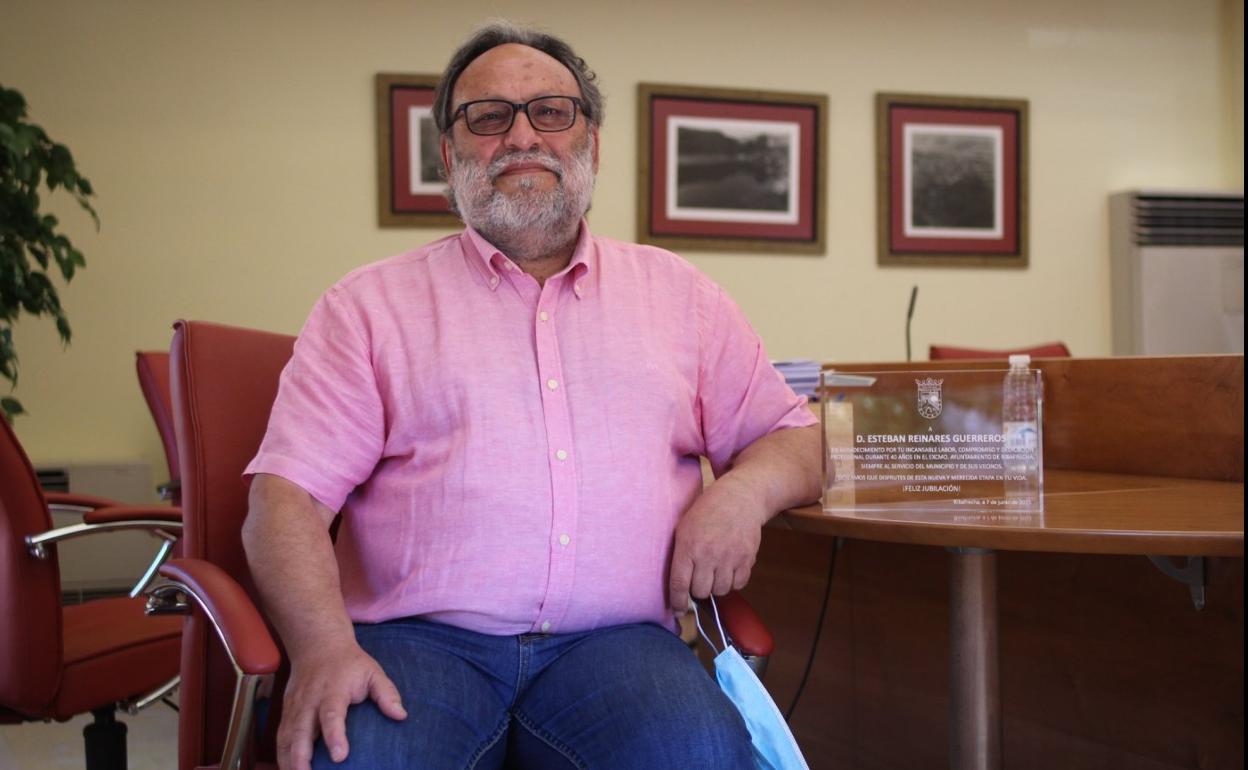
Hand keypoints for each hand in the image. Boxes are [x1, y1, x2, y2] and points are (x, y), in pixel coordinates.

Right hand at [277, 642, 406, 768]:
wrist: (318, 645)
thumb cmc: (349, 664)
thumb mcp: (372, 672)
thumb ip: (386, 693)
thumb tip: (401, 716)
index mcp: (333, 690)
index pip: (332, 715)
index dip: (335, 736)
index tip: (340, 757)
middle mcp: (309, 700)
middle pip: (301, 731)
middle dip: (302, 757)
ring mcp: (294, 707)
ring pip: (286, 737)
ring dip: (288, 760)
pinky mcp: (286, 712)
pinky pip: (280, 737)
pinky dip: (281, 756)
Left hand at [667, 475, 765, 611]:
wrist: (740, 497)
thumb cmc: (708, 511)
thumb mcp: (684, 527)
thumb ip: (680, 554)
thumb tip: (678, 585)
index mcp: (688, 546)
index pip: (680, 584)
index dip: (677, 601)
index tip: (678, 609)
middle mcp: (709, 554)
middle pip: (701, 592)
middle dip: (698, 589)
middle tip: (699, 579)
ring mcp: (730, 557)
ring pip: (720, 591)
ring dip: (716, 586)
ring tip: (714, 571)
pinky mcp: (747, 558)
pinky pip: (739, 584)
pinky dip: (733, 581)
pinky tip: (729, 568)